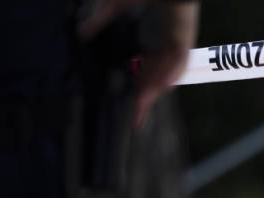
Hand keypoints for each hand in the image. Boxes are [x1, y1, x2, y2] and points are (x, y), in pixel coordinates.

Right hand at [80, 0, 199, 126]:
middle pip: (156, 80)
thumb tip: (80, 33)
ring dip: (154, 92)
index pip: (144, 72)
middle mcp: (165, 48)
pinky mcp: (183, 40)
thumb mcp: (114, 6)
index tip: (129, 107)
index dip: (137, 90)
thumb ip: (99, 20)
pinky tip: (159, 90)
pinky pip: (178, 64)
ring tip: (141, 109)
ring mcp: (176, 45)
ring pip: (166, 76)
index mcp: (154, 43)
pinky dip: (169, 76)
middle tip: (135, 119)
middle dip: (145, 99)